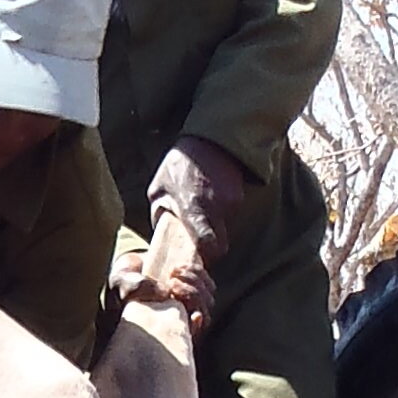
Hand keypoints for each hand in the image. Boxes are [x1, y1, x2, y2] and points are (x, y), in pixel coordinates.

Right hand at [112, 222, 215, 334]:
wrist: (133, 268)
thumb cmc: (125, 284)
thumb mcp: (122, 284)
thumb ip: (136, 288)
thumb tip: (164, 293)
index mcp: (166, 329)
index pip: (189, 337)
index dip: (196, 330)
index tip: (195, 316)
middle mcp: (182, 320)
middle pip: (204, 315)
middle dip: (191, 296)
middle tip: (172, 283)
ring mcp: (191, 304)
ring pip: (207, 298)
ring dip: (194, 281)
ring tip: (173, 272)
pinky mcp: (196, 288)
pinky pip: (206, 282)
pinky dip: (196, 272)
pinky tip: (179, 267)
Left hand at [149, 134, 254, 265]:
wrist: (211, 138)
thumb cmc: (179, 164)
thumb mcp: (159, 190)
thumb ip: (161, 216)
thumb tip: (162, 239)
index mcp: (194, 208)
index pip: (208, 246)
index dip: (203, 258)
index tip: (194, 259)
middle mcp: (217, 208)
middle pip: (220, 246)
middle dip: (209, 250)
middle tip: (196, 244)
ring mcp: (231, 203)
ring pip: (225, 231)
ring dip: (214, 229)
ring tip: (201, 213)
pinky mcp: (238, 198)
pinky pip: (230, 217)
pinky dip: (221, 215)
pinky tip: (210, 201)